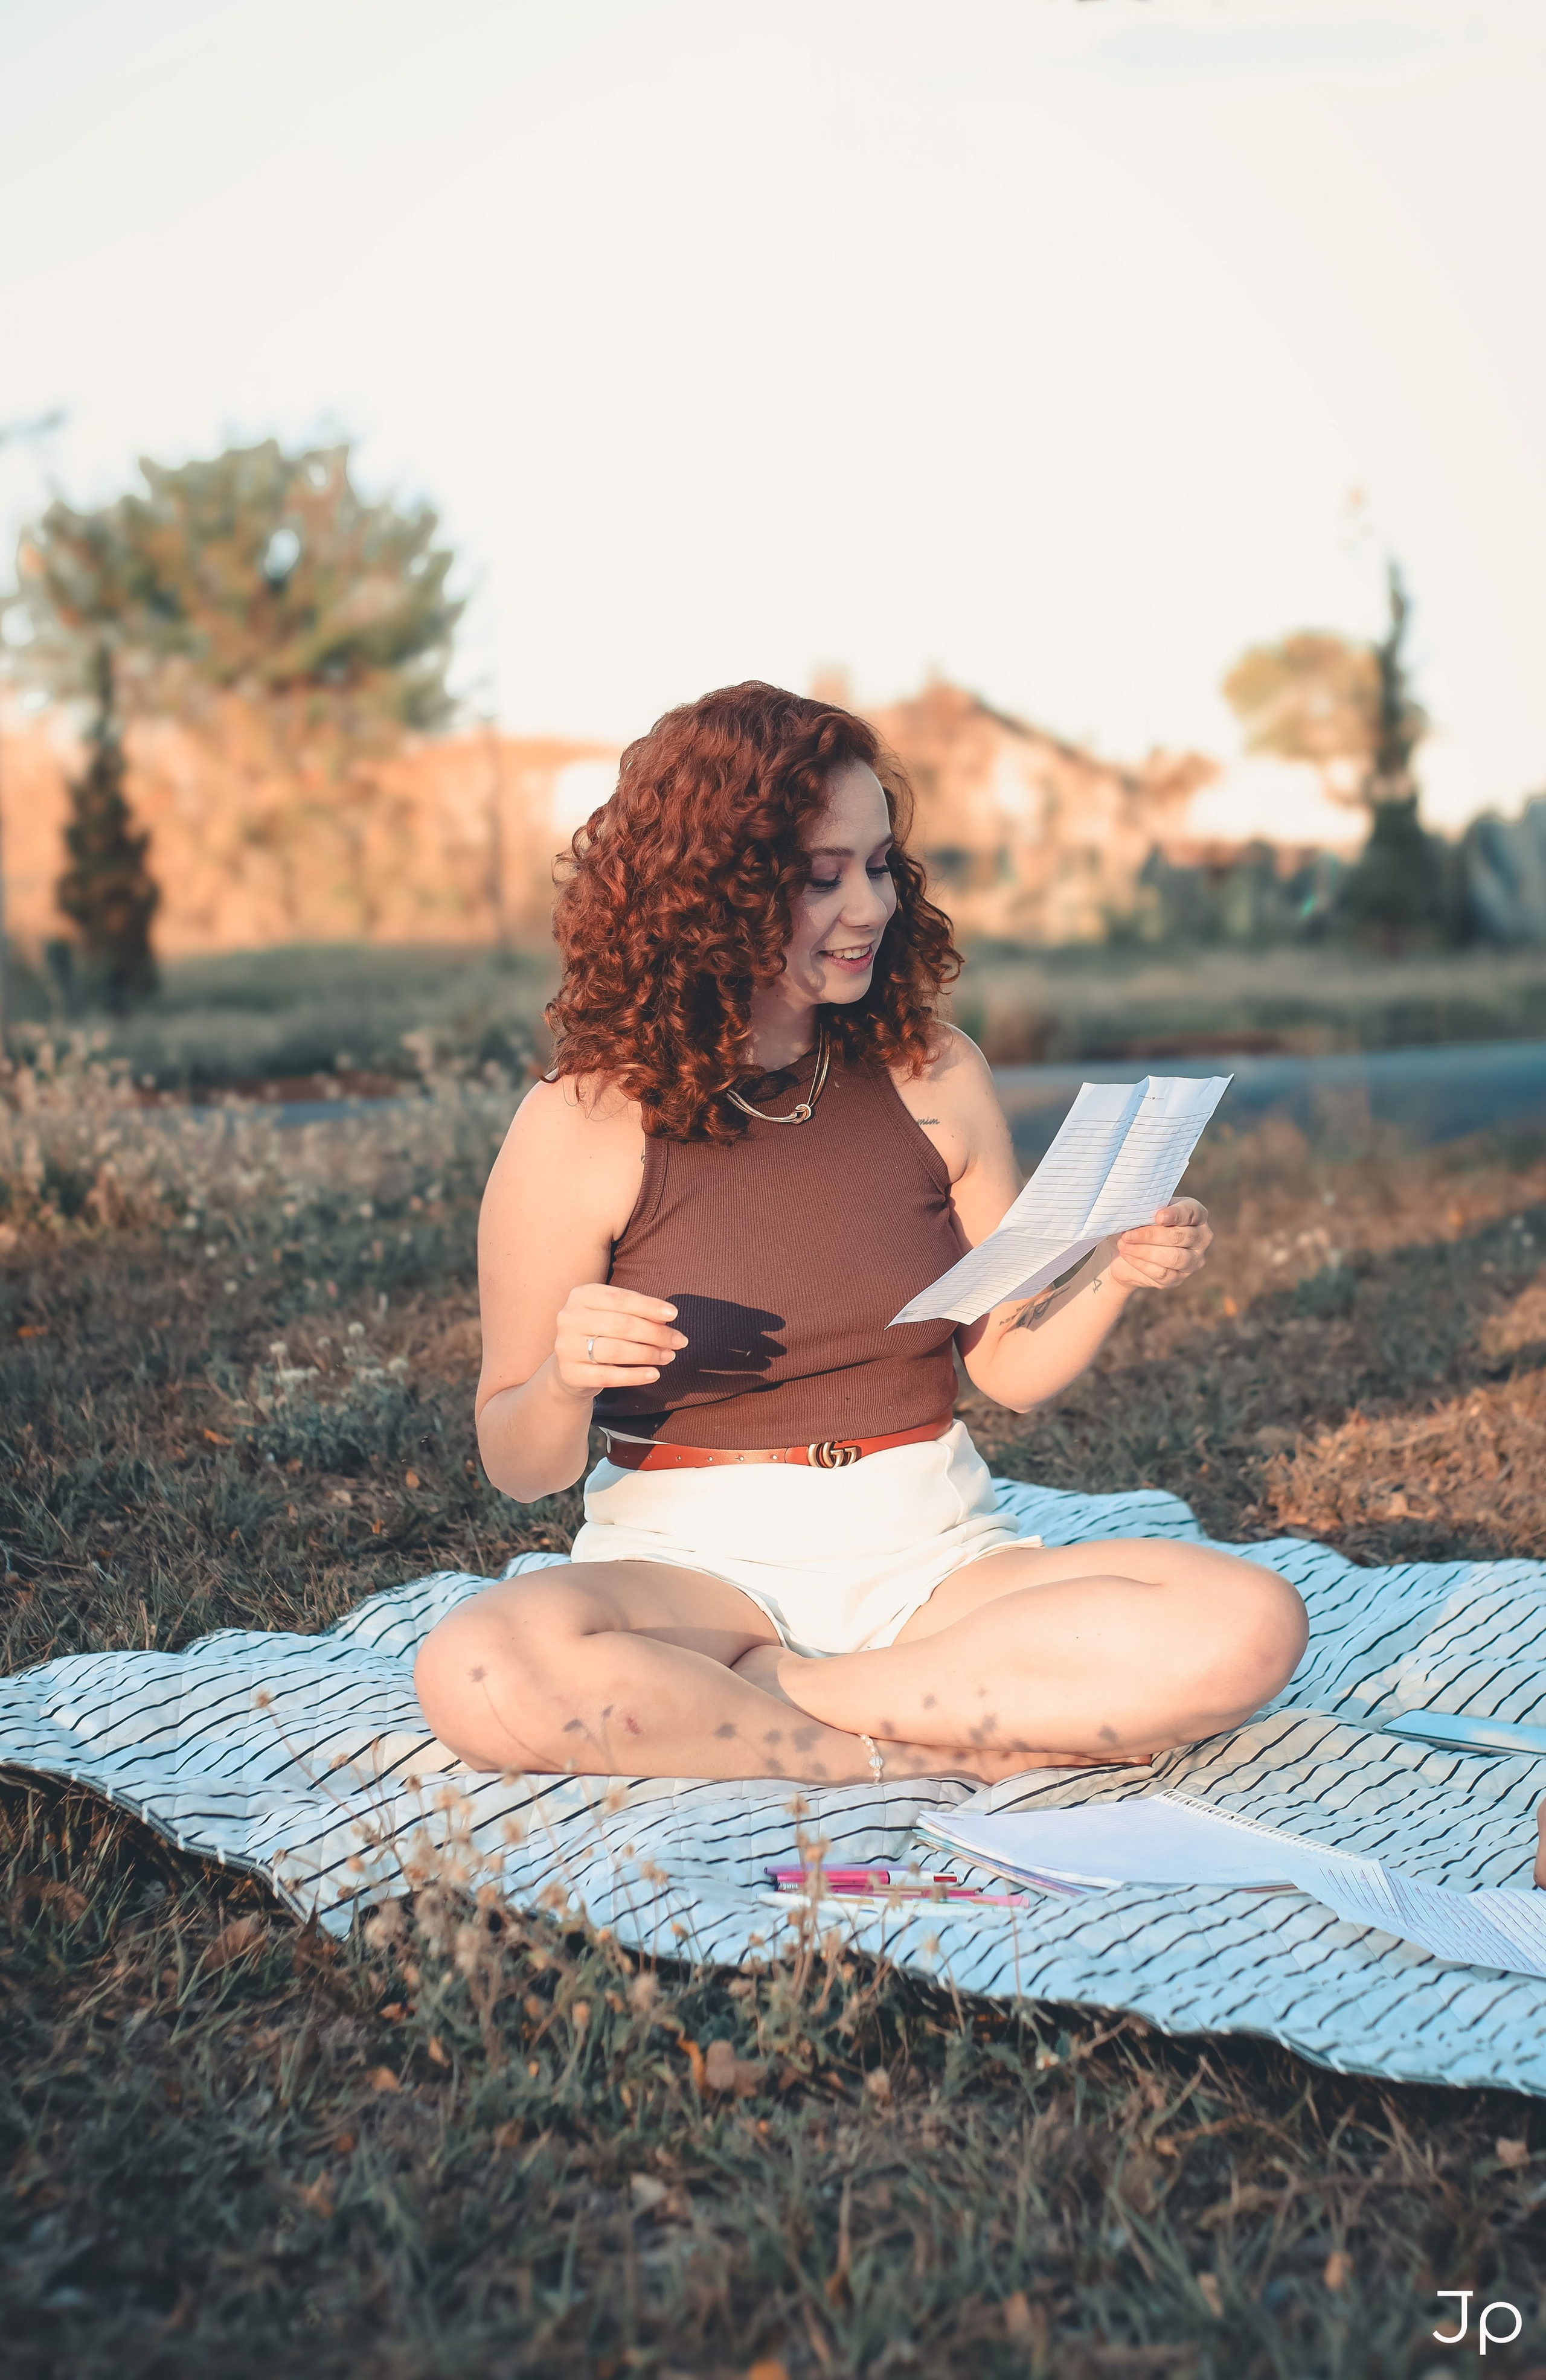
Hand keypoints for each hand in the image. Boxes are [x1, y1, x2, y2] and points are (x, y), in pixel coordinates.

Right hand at [551, 1283, 686, 1400]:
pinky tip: (654, 1374)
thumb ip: (635, 1312)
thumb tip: (666, 1318)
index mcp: (581, 1296)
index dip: (649, 1306)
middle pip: (621, 1325)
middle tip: (679, 1341)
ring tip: (669, 1356)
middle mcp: (569, 1318)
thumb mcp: (613, 1315)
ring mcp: (566, 1347)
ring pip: (615, 1350)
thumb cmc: (601, 1334)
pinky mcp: (570, 1374)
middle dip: (655, 1333)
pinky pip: (608, 1376)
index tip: (674, 1314)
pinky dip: (635, 1375)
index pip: (620, 1298)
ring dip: (649, 1354)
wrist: (571, 1368)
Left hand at [1110, 1197, 1211, 1293]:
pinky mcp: (1178, 1279)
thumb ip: (1147, 1208)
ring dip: (1144, 1251)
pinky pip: (1162, 1273)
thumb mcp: (1145, 1211)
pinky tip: (1127, 1254)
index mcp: (1197, 1215)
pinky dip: (1141, 1263)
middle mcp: (1202, 1238)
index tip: (1158, 1217)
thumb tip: (1138, 1211)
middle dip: (1150, 1235)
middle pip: (1179, 1237)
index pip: (1191, 1213)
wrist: (1128, 1249)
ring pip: (1172, 1257)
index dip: (1175, 1215)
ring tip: (1124, 1244)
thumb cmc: (1141, 1223)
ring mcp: (1193, 1261)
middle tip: (1127, 1234)